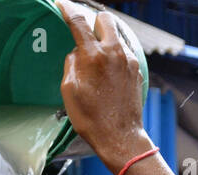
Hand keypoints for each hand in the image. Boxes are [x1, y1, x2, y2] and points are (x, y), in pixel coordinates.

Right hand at [57, 1, 151, 170]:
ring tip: (95, 58)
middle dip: (93, 21)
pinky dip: (114, 54)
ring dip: (105, 38)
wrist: (119, 137)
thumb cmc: (91, 119)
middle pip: (105, 18)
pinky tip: (107, 72)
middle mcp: (114, 52)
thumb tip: (77, 53)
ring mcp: (128, 59)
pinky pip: (124, 51)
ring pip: (117, 34)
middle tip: (84, 33)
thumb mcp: (69, 92)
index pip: (78, 22)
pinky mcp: (136, 69)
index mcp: (94, 56)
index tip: (61, 4)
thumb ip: (71, 65)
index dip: (67, 9)